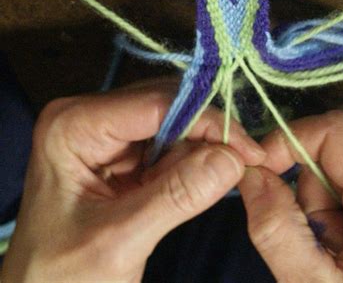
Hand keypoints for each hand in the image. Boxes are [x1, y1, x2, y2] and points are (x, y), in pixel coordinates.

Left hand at [1, 80, 265, 282]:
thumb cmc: (63, 276)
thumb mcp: (118, 241)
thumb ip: (176, 197)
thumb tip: (233, 159)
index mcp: (75, 125)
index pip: (157, 104)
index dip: (209, 122)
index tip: (250, 152)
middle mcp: (92, 116)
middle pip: (170, 106)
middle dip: (208, 136)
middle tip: (245, 164)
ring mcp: (109, 132)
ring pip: (177, 123)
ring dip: (204, 150)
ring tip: (221, 179)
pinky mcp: (125, 152)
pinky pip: (172, 144)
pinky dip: (193, 162)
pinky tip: (201, 183)